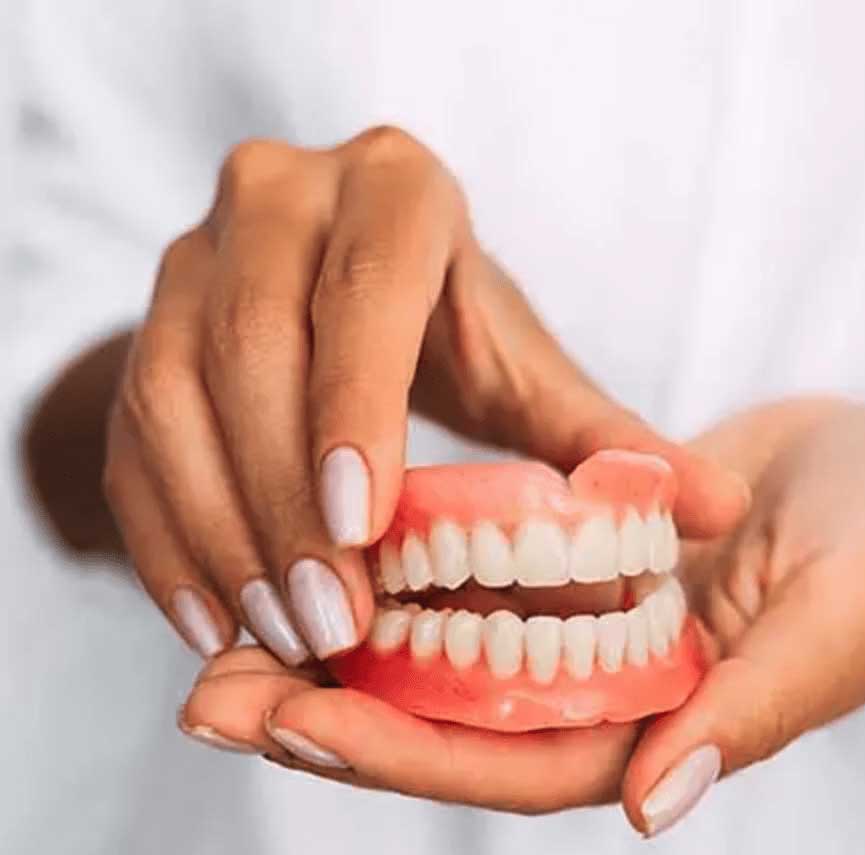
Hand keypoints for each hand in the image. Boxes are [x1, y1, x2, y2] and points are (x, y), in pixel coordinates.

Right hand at [103, 128, 746, 664]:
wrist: (345, 310)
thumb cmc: (453, 335)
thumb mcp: (527, 373)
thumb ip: (605, 439)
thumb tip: (717, 511)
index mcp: (393, 192)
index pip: (365, 289)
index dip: (355, 403)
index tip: (365, 527)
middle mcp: (277, 201)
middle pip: (253, 348)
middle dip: (286, 498)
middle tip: (327, 621)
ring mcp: (194, 261)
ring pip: (172, 396)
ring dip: (222, 530)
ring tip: (276, 635)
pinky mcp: (145, 332)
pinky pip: (129, 438)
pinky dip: (164, 539)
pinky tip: (210, 623)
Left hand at [179, 399, 864, 831]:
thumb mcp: (837, 616)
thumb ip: (753, 709)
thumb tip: (655, 801)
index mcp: (660, 728)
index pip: (512, 763)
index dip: (404, 752)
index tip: (296, 722)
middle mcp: (602, 693)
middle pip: (447, 728)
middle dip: (328, 719)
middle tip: (210, 700)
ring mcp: (578, 634)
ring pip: (436, 664)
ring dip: (332, 655)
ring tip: (222, 646)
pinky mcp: (565, 572)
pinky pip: (463, 590)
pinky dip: (387, 585)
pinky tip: (312, 562)